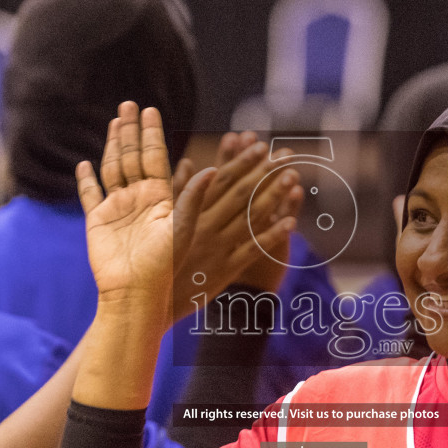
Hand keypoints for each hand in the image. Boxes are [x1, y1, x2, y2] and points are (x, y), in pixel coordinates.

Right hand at [78, 102, 213, 309]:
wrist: (135, 293)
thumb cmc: (164, 266)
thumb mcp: (180, 229)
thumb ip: (192, 198)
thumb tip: (214, 169)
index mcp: (160, 198)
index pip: (156, 157)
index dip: (152, 134)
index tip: (151, 110)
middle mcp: (139, 199)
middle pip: (133, 157)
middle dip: (131, 132)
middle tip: (129, 104)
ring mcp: (117, 208)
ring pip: (113, 169)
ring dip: (111, 146)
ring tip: (114, 122)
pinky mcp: (97, 221)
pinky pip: (90, 195)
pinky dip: (85, 180)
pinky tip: (84, 164)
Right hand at [171, 131, 300, 313]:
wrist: (155, 302)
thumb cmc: (156, 258)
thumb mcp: (160, 222)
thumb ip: (177, 193)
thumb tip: (189, 163)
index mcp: (189, 213)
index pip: (220, 180)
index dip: (243, 161)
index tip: (261, 145)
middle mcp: (205, 227)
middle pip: (240, 195)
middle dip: (264, 173)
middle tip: (286, 154)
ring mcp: (218, 249)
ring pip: (250, 219)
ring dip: (273, 197)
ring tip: (292, 177)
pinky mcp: (227, 270)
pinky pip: (253, 250)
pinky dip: (272, 235)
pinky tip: (291, 222)